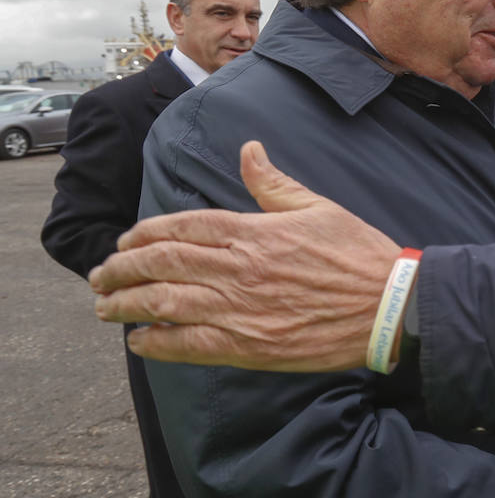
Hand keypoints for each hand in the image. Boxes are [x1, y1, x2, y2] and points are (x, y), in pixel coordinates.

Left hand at [89, 140, 400, 370]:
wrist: (389, 307)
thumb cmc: (358, 255)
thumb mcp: (318, 207)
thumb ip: (274, 183)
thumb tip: (249, 150)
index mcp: (254, 231)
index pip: (181, 227)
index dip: (144, 234)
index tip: (126, 241)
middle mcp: (239, 268)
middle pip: (161, 264)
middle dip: (121, 269)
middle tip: (101, 276)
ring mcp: (241, 309)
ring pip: (164, 303)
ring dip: (126, 305)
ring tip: (107, 307)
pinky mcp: (249, 346)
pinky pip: (188, 345)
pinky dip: (157, 343)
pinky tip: (141, 341)